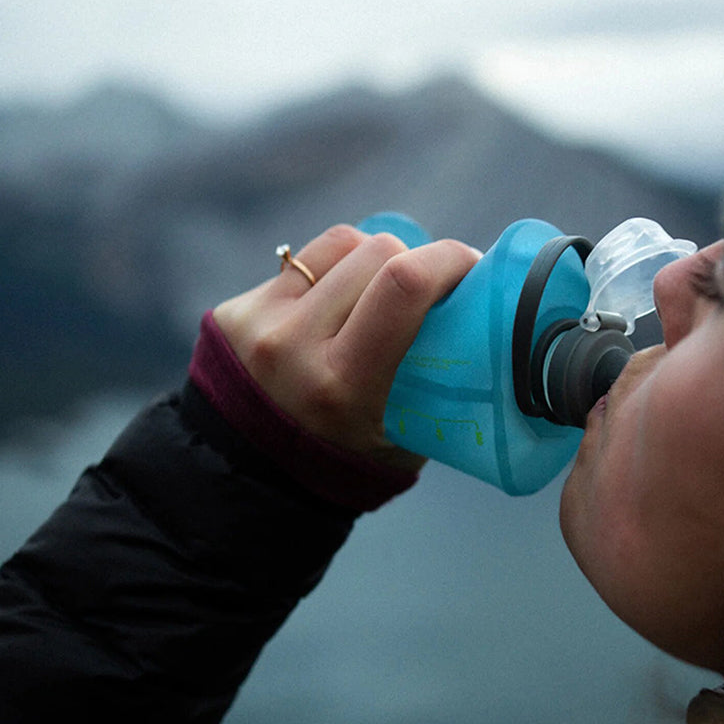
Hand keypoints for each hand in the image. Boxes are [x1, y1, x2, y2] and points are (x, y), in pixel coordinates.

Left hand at [213, 224, 480, 470]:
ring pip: (345, 244)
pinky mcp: (238, 310)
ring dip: (378, 259)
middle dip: (421, 260)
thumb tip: (485, 322)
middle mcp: (294, 346)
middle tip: (438, 287)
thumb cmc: (345, 464)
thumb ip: (442, 386)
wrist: (249, 479)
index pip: (404, 285)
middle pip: (380, 253)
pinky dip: (339, 268)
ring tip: (387, 293)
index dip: (450, 260)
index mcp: (343, 385)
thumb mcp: (406, 441)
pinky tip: (347, 295)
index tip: (475, 269)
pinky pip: (307, 260)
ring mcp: (261, 322)